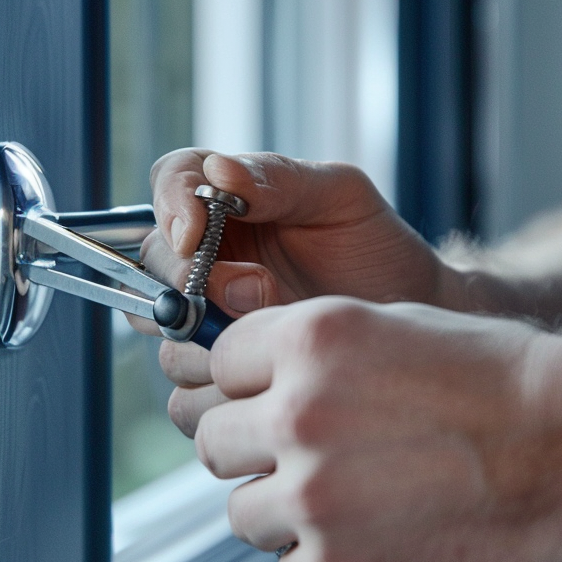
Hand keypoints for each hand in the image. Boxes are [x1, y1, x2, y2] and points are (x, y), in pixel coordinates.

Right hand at [139, 149, 465, 434]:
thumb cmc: (376, 248)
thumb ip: (278, 180)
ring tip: (279, 332)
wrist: (409, 318)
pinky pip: (187, 388)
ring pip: (162, 331)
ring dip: (208, 337)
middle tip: (254, 290)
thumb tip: (219, 173)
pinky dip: (221, 385)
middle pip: (152, 262)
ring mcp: (207, 318)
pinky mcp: (217, 374)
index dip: (170, 207)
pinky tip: (271, 372)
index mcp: (225, 198)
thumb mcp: (339, 197)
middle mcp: (205, 256)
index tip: (193, 235)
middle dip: (187, 279)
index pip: (171, 183)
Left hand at [194, 297, 561, 561]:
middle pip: (213, 441)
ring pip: (244, 513)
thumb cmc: (502, 384)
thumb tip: (243, 388)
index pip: (218, 364)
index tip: (277, 398)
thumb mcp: (396, 325)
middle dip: (253, 449)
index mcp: (310, 340)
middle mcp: (298, 416)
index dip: (250, 383)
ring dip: (286, 510)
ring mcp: (315, 500)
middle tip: (313, 455)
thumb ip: (310, 356)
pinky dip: (329, 561)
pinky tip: (387, 535)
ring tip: (359, 498)